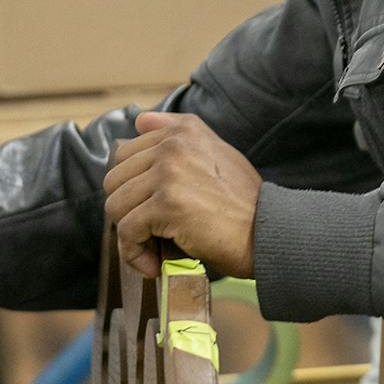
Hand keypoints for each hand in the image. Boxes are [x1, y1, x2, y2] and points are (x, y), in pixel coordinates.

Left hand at [101, 113, 261, 279]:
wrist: (268, 233)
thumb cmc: (245, 203)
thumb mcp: (218, 154)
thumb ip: (179, 134)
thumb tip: (140, 119)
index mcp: (183, 131)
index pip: (126, 155)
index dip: (134, 189)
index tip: (152, 211)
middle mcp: (173, 145)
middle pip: (115, 181)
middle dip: (129, 211)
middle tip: (152, 233)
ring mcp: (168, 173)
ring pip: (116, 206)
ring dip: (131, 235)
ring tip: (155, 250)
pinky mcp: (166, 205)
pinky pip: (127, 232)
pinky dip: (135, 254)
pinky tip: (154, 264)